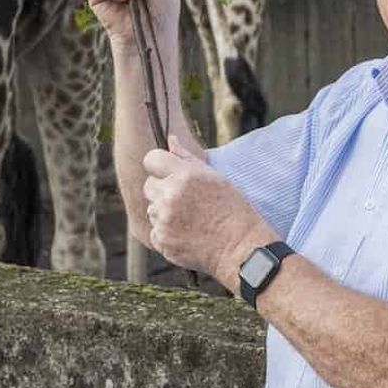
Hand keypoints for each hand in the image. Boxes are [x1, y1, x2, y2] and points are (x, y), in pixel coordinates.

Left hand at [143, 136, 273, 288]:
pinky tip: (186, 233)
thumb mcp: (214, 177)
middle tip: (184, 199)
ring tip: (188, 218)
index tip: (166, 172)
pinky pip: (154, 231)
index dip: (158, 165)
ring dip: (163, 212)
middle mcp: (171, 195)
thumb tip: (171, 139)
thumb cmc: (232, 209)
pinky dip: (166, 233)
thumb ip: (187, 158)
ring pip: (151, 209)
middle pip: (148, 185)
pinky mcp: (162, 240)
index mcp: (185, 175)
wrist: (240, 247)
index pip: (151, 159)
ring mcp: (164, 219)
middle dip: (161, 190)